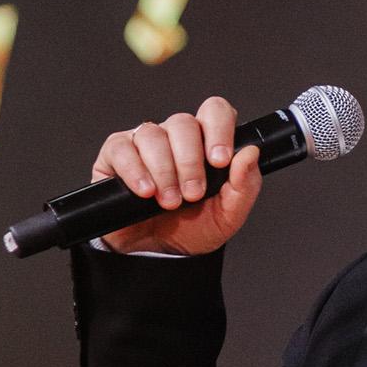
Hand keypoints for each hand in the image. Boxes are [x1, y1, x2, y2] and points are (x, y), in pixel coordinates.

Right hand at [93, 98, 262, 254]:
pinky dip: (135, 171)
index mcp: (206, 142)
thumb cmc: (192, 229)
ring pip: (153, 135)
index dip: (218, 129)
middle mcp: (175, 137)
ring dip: (164, 171)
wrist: (157, 255)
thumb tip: (250, 153)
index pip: (214, 112)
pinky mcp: (116, 155)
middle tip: (192, 194)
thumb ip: (244, 185)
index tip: (219, 160)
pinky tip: (145, 192)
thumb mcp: (228, 215)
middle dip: (190, 162)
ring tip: (168, 201)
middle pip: (183, 123)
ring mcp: (144, 143)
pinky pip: (122, 148)